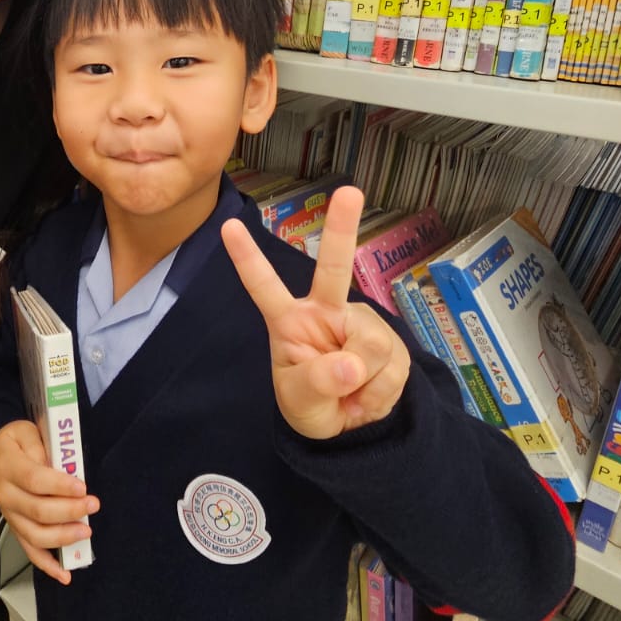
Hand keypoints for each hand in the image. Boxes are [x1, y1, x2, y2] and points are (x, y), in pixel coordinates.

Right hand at [0, 420, 98, 585]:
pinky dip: (48, 565)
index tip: (82, 487)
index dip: (60, 485)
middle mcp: (5, 494)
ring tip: (85, 531)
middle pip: (37, 510)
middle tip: (92, 505)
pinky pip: (30, 550)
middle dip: (69, 511)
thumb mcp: (28, 432)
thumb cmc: (16, 443)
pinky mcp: (16, 528)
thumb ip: (45, 448)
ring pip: (35, 535)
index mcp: (8, 466)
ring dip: (63, 537)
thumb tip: (66, 471)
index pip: (35, 479)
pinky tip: (65, 574)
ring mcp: (9, 515)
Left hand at [221, 186, 410, 439]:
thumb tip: (351, 365)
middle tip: (349, 192)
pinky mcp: (391, 343)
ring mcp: (360, 324)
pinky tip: (368, 394)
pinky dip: (380, 392)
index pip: (264, 287)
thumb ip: (319, 382)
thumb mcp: (301, 401)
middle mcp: (327, 311)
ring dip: (364, 381)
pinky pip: (392, 367)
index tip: (228, 226)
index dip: (247, 258)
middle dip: (343, 228)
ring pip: (370, 344)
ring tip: (351, 393)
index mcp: (290, 320)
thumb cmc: (311, 403)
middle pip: (335, 268)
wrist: (349, 428)